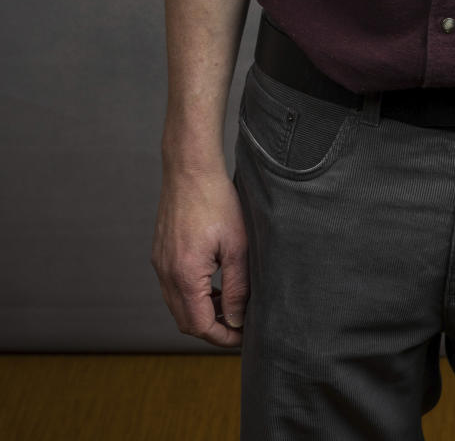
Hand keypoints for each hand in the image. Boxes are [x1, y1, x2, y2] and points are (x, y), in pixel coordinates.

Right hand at [151, 166, 248, 348]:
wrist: (190, 168)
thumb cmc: (217, 201)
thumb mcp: (237, 246)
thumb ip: (236, 288)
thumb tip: (235, 320)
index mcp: (184, 275)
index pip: (200, 326)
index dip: (223, 337)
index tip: (243, 336)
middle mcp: (165, 273)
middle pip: (185, 321)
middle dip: (212, 328)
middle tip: (238, 324)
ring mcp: (159, 263)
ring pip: (177, 305)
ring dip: (201, 311)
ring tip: (228, 303)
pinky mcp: (160, 253)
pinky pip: (172, 287)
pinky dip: (191, 295)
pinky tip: (212, 283)